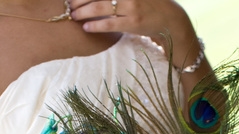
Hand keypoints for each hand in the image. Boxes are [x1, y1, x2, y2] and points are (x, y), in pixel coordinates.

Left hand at [69, 0, 199, 69]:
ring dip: (84, 11)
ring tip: (73, 14)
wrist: (169, 19)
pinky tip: (86, 26)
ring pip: (101, 7)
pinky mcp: (132, 23)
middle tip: (69, 2)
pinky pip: (109, 24)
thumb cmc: (148, 3)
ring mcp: (131, 7)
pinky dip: (96, 24)